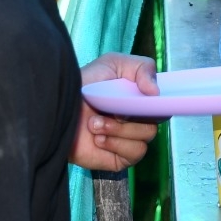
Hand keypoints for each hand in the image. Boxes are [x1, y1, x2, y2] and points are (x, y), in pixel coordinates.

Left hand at [71, 53, 160, 169]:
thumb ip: (142, 67)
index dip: (159, 100)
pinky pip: (134, 153)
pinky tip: (98, 139)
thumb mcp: (113, 63)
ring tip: (95, 123)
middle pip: (158, 119)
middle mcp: (137, 118)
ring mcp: (129, 139)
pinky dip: (116, 144)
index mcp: (139, 97)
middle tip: (112, 109)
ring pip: (147, 136)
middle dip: (134, 114)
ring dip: (120, 129)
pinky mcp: (120, 158)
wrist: (57, 110)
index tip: (148, 95)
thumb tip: (156, 92)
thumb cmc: (83, 85)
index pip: (163, 101)